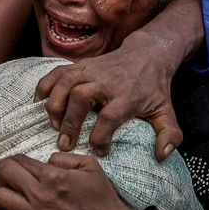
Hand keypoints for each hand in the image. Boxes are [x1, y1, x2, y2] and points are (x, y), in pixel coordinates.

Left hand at [0, 153, 139, 209]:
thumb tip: (46, 161)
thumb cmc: (103, 200)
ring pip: (1, 199)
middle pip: (5, 175)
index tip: (14, 164)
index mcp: (52, 175)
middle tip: (4, 177)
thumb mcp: (90, 166)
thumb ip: (64, 157)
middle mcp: (40, 194)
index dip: (14, 160)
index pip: (20, 161)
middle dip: (2, 172)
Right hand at [35, 0, 204, 160]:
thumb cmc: (153, 88)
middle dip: (70, 121)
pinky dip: (44, 86)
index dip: (101, 137)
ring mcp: (90, 70)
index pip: (110, 117)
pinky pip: (56, 73)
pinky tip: (39, 103)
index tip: (100, 150)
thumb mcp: (166, 111)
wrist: (147, 54)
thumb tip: (162, 156)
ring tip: (54, 125)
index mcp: (127, 96)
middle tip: (65, 143)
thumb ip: (169, 135)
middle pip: (80, 97)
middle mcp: (106, 81)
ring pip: (65, 83)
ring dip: (54, 105)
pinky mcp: (80, 64)